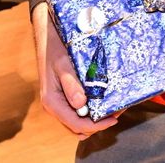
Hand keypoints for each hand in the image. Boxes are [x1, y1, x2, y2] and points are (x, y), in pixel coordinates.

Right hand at [32, 4, 117, 138]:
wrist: (47, 37)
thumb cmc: (55, 49)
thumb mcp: (64, 64)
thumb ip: (71, 84)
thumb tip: (81, 105)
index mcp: (52, 101)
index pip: (75, 123)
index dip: (95, 126)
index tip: (113, 120)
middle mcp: (55, 106)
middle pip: (78, 127)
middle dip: (97, 124)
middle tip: (117, 112)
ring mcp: (59, 102)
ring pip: (78, 121)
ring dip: (95, 119)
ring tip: (113, 107)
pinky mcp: (65, 96)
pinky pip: (78, 111)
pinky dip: (91, 111)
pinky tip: (103, 100)